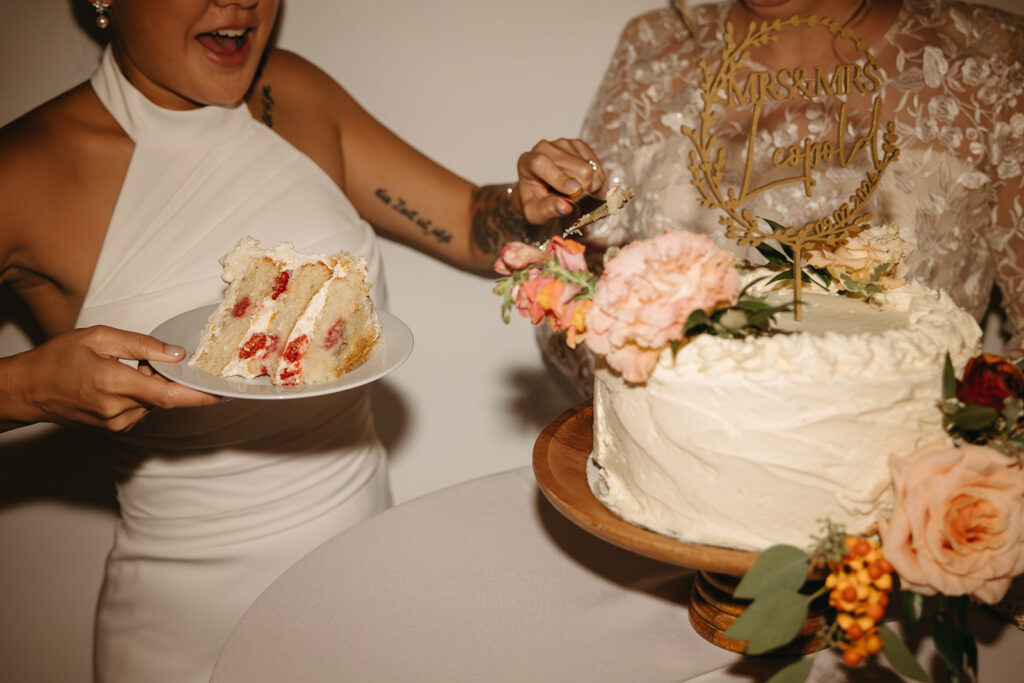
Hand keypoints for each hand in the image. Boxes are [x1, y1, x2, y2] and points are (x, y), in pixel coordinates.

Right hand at [1, 325, 220, 432]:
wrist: (26, 390)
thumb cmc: (57, 360)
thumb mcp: (99, 338)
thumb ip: (142, 345)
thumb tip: (176, 354)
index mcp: (114, 384)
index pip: (170, 395)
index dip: (200, 395)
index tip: (224, 393)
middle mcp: (117, 410)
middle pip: (164, 396)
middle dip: (168, 378)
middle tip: (150, 360)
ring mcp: (116, 423)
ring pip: (153, 402)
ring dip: (153, 385)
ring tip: (126, 368)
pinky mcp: (114, 427)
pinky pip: (141, 408)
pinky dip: (142, 393)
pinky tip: (122, 381)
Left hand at [512, 138, 606, 224]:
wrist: (542, 192)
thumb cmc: (537, 202)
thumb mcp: (536, 213)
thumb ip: (548, 210)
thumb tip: (565, 206)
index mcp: (527, 162)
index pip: (542, 163)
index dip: (559, 178)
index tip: (574, 192)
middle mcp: (544, 148)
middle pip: (575, 166)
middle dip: (581, 188)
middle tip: (576, 200)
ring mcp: (563, 144)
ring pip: (588, 167)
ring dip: (589, 186)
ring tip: (577, 192)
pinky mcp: (578, 145)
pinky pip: (596, 165)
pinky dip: (595, 179)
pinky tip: (584, 184)